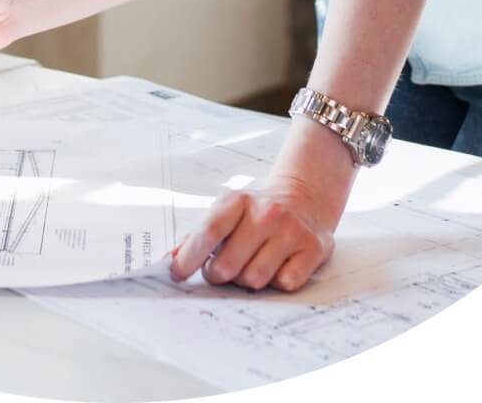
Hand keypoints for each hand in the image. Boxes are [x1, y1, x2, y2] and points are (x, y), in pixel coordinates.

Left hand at [168, 175, 337, 292]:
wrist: (305, 198)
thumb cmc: (257, 212)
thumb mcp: (227, 212)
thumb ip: (197, 236)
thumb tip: (169, 260)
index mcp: (239, 200)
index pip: (209, 231)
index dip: (189, 257)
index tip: (176, 273)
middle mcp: (267, 213)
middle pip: (228, 265)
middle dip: (218, 274)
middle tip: (220, 269)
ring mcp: (291, 231)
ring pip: (255, 279)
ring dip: (247, 280)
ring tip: (250, 264)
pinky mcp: (313, 249)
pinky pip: (284, 283)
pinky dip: (276, 282)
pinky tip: (277, 264)